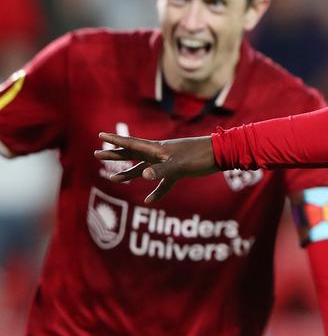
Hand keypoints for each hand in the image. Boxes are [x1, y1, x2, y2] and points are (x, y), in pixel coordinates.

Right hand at [95, 133, 218, 202]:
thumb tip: (143, 176)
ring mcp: (169, 162)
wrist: (222, 154)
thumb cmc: (200, 156)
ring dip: (130, 173)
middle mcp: (160, 154)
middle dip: (115, 155)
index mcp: (157, 149)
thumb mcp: (179, 164)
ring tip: (114, 179)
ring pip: (144, 168)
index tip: (100, 135)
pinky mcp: (179, 171)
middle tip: (97, 154)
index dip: (115, 140)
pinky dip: (156, 190)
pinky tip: (149, 200)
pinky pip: (163, 182)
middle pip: (133, 154)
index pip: (132, 143)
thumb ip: (161, 171)